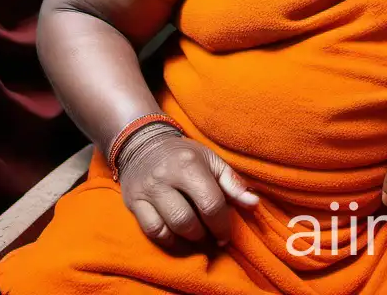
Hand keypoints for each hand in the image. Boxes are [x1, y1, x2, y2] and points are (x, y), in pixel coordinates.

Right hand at [118, 128, 258, 246]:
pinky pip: (152, 231)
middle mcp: (165, 178)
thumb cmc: (185, 155)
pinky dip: (168, 240)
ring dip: (187, 241)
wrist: (144, 145)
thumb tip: (253, 203)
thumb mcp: (211, 161)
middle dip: (204, 235)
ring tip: (198, 238)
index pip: (210, 204)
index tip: (226, 235)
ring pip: (168, 229)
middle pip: (187, 221)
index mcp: (189, 164)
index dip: (222, 225)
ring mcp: (147, 192)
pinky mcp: (133, 203)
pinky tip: (178, 238)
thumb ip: (232, 183)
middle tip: (212, 238)